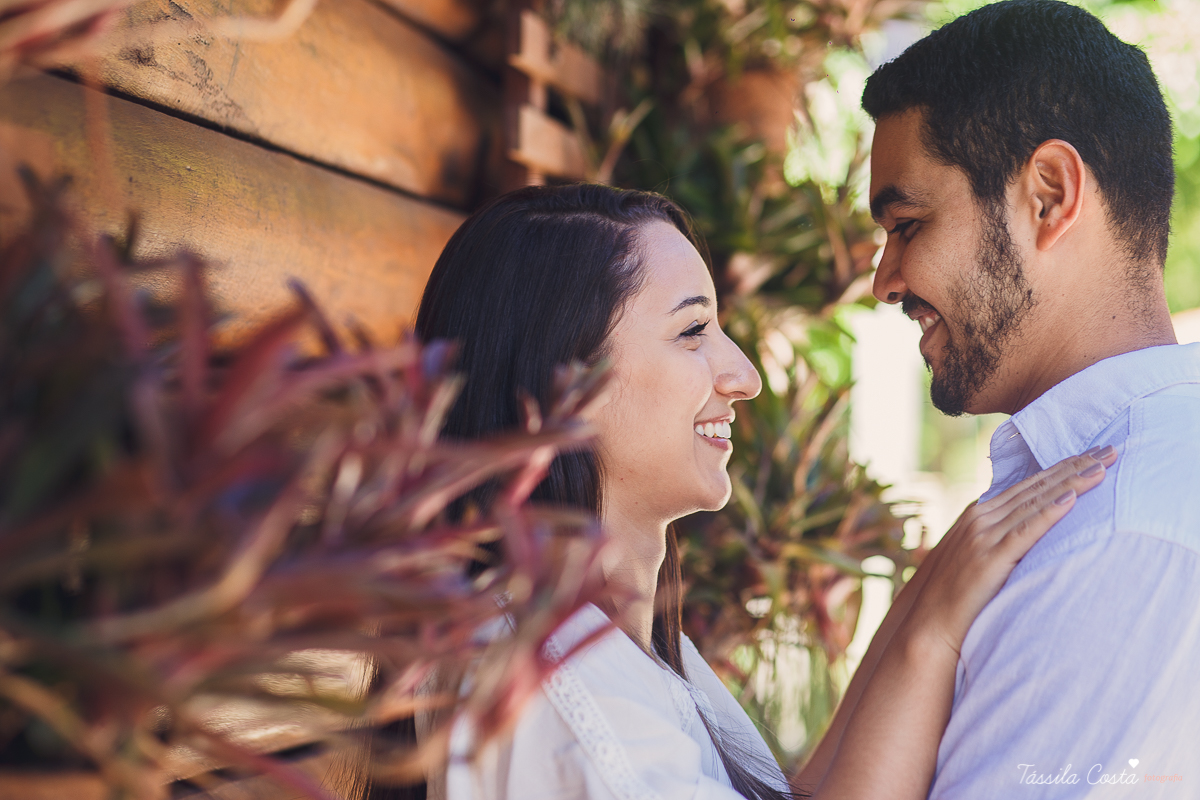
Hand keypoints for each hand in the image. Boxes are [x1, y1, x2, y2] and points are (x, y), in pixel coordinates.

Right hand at [902, 446, 1117, 658]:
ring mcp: (983, 535)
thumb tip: (1028, 528)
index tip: (1092, 455)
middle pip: (1036, 486)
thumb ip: (998, 536)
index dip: (1062, 468)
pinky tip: (1070, 500)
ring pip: (1035, 502)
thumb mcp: (977, 555)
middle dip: (1075, 467)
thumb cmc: (957, 594)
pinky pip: (1025, 531)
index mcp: (978, 513)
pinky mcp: (990, 557)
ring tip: (1101, 468)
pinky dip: (1048, 513)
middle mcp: (981, 517)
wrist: (931, 623)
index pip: (1029, 484)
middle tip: (1110, 450)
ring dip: (1071, 483)